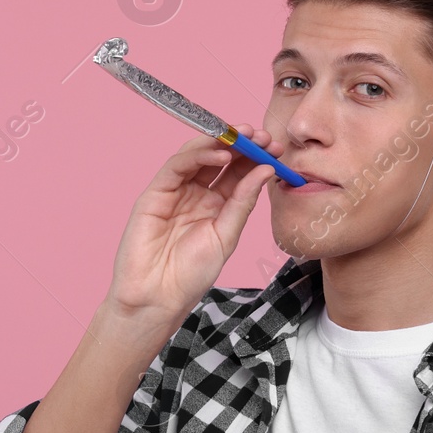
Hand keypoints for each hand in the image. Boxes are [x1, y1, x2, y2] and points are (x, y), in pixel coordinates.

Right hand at [103, 124, 278, 320]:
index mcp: (216, 205)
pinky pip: (177, 166)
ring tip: (245, 137)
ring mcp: (175, 191)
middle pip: (220, 159)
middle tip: (264, 136)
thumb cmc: (190, 275)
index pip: (238, 172)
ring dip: (221, 143)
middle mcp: (196, 194)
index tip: (277, 148)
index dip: (257, 157)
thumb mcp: (227, 236)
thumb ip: (242, 202)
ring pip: (198, 156)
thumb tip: (265, 170)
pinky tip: (220, 155)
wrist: (158, 297)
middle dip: (243, 145)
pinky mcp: (155, 193)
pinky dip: (198, 155)